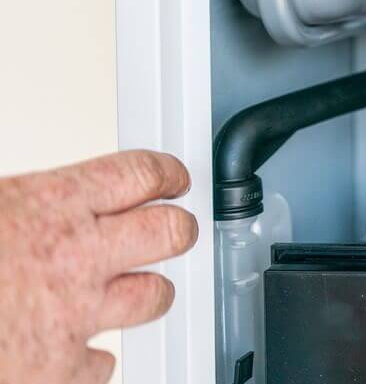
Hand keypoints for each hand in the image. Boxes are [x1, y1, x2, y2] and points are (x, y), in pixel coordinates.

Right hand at [0, 151, 197, 383]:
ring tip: (139, 291)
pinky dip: (93, 362)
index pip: (140, 174)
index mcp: (49, 204)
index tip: (171, 179)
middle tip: (172, 230)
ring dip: (148, 293)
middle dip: (176, 230)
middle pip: (168, 233)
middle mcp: (74, 257)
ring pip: (151, 299)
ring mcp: (73, 318)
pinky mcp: (58, 373)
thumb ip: (16, 204)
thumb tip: (25, 199)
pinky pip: (103, 366)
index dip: (165, 174)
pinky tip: (79, 353)